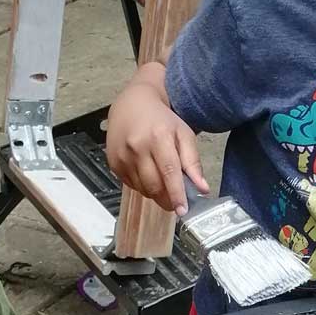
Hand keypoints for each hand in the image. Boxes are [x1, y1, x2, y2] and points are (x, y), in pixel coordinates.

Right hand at [106, 80, 206, 214]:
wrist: (131, 104)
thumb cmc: (161, 119)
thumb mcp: (183, 134)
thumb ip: (193, 162)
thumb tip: (202, 188)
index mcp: (158, 137)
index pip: (169, 172)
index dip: (176, 194)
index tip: (183, 210)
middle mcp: (137, 147)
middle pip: (154, 185)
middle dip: (167, 199)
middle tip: (176, 201)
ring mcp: (122, 156)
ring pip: (142, 189)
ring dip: (155, 193)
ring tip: (163, 182)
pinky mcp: (113, 163)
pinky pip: (131, 185)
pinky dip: (143, 186)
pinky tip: (148, 174)